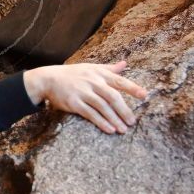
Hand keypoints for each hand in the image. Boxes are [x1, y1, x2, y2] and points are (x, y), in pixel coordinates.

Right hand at [24, 61, 147, 134]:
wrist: (48, 79)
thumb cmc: (72, 74)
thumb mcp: (90, 67)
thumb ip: (109, 68)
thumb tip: (125, 64)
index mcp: (98, 74)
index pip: (119, 81)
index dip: (132, 88)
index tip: (144, 95)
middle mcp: (92, 82)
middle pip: (112, 97)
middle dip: (124, 110)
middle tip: (132, 122)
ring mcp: (83, 93)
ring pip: (102, 107)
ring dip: (114, 119)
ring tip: (123, 129)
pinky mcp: (74, 103)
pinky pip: (90, 114)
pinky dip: (101, 122)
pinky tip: (109, 129)